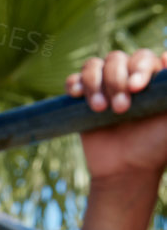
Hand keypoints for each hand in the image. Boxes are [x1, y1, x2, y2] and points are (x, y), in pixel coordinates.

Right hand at [68, 49, 166, 229]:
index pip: (142, 58)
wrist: (127, 171)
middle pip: (115, 59)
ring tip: (100, 109)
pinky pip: (73, 80)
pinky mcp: (83, 100)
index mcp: (149, 78)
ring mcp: (103, 87)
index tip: (136, 88)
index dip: (138, 68)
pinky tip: (77, 96)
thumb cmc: (156, 146)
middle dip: (115, 81)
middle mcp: (126, 78)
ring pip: (93, 66)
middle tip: (120, 109)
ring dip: (94, 84)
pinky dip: (74, 84)